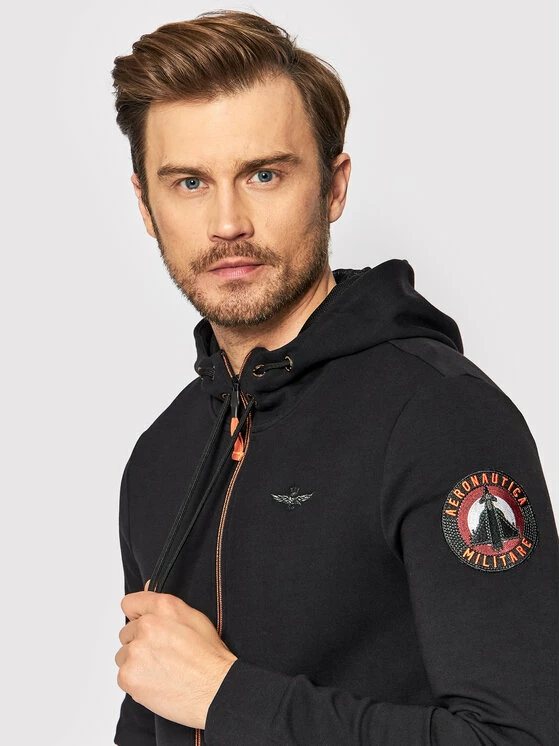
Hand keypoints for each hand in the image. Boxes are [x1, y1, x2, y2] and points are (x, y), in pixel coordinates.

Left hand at [115, 588, 236, 728]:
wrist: (215, 689)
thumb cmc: (209, 656)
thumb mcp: (194, 618)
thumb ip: (164, 605)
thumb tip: (146, 586)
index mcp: (163, 607)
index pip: (130, 603)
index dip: (137, 615)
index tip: (142, 625)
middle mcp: (146, 625)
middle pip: (127, 632)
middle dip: (139, 642)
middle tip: (162, 654)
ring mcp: (135, 651)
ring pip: (123, 655)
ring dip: (136, 662)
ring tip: (161, 669)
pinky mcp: (128, 675)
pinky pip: (122, 676)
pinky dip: (136, 681)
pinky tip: (156, 681)